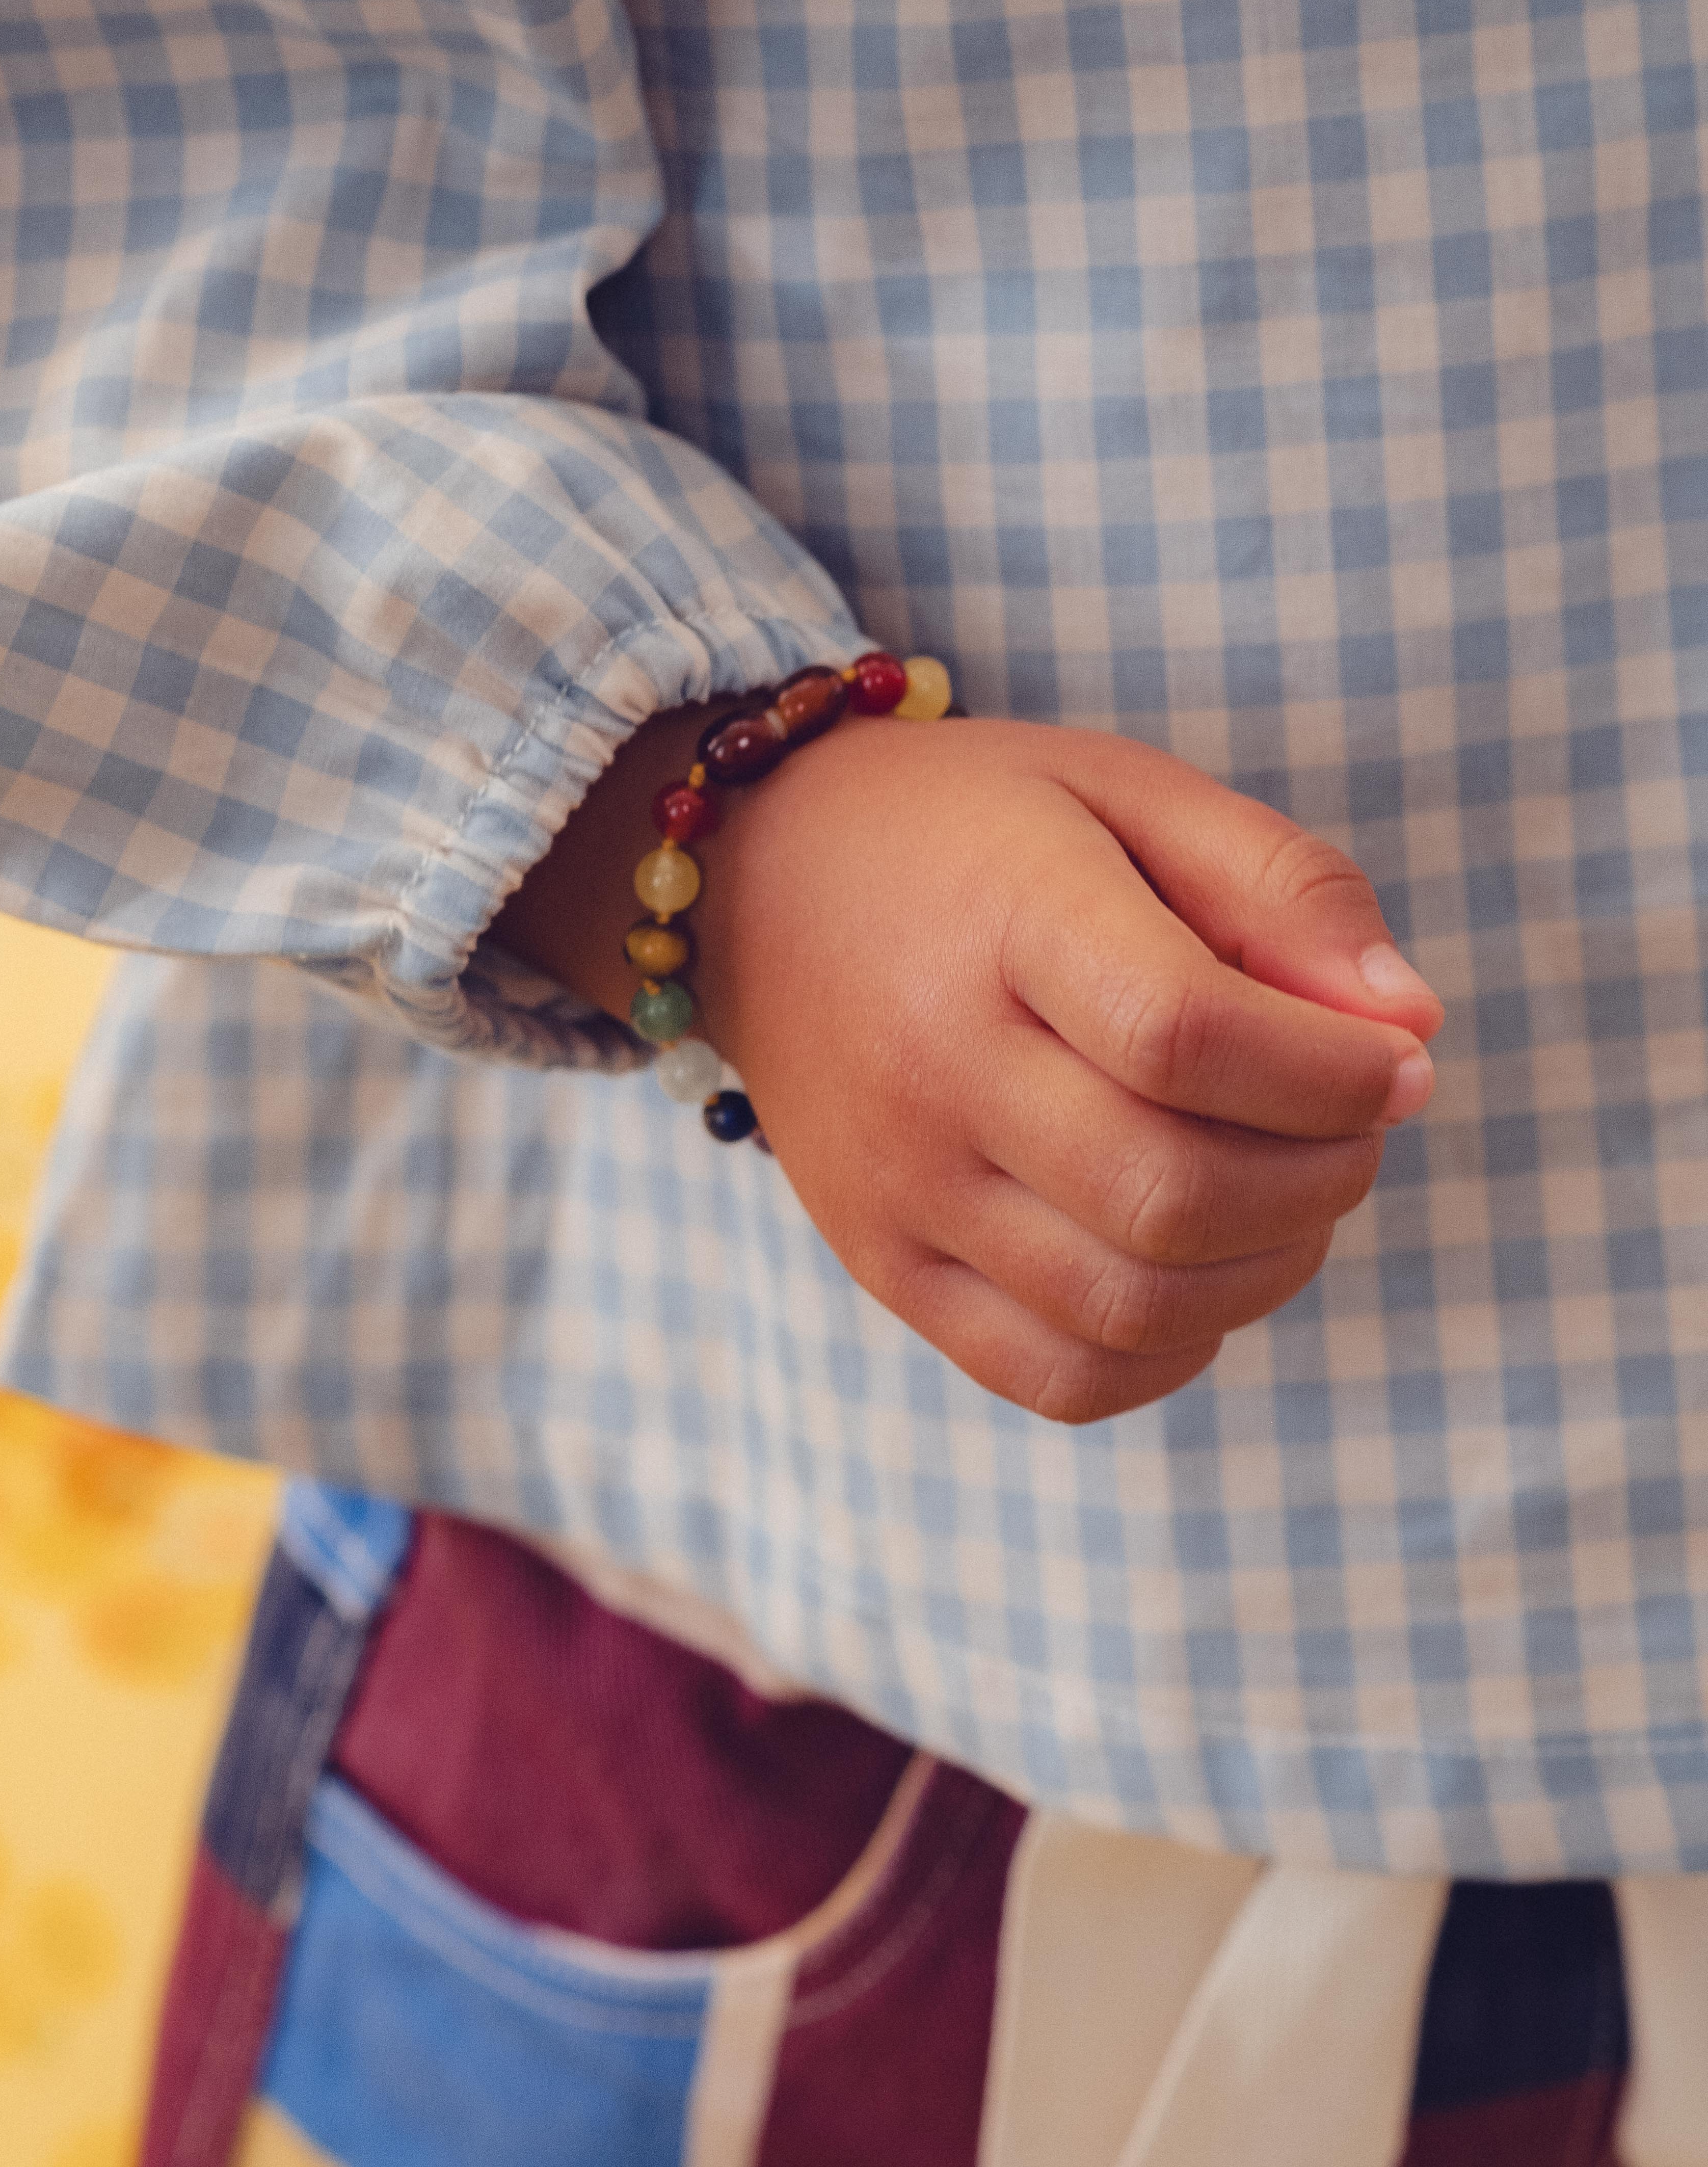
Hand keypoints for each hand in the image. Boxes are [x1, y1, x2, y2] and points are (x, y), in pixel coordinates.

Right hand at [494, 707, 1441, 1423]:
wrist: (757, 886)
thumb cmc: (974, 832)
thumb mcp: (1126, 790)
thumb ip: (1281, 883)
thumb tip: (1408, 1023)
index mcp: (1002, 916)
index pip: (1189, 1036)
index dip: (1333, 1073)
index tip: (1397, 1061)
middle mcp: (933, 1065)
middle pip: (1171, 1191)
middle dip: (1323, 1176)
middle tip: (1355, 1124)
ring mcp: (900, 1184)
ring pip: (1130, 1305)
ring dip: (1266, 1268)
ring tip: (1288, 1189)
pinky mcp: (885, 1265)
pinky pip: (1060, 1376)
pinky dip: (1170, 1349)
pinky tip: (1197, 1266)